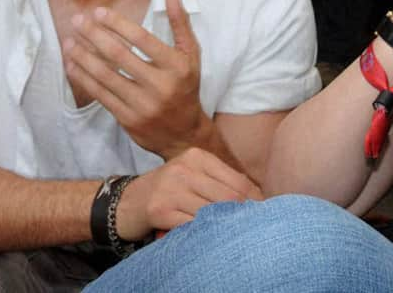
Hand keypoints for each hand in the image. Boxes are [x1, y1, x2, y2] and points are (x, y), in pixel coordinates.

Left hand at [63, 0, 204, 157]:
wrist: (184, 134)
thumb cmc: (185, 86)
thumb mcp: (190, 54)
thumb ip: (179, 21)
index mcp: (176, 66)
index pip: (142, 40)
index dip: (117, 24)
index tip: (98, 12)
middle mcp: (160, 86)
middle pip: (120, 56)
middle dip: (94, 36)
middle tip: (77, 21)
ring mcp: (142, 105)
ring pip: (106, 76)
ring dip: (83, 57)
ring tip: (69, 41)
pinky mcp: (128, 119)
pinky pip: (101, 95)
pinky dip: (84, 78)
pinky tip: (73, 65)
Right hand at [115, 147, 262, 240]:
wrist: (126, 202)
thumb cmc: (168, 190)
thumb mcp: (193, 175)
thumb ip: (220, 181)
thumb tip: (258, 196)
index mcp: (197, 157)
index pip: (237, 180)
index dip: (256, 200)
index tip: (266, 212)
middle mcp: (185, 168)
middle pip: (230, 196)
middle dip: (244, 214)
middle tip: (253, 227)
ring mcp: (171, 188)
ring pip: (213, 212)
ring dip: (225, 225)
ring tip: (232, 233)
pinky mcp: (160, 209)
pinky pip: (193, 225)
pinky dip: (204, 233)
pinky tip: (207, 237)